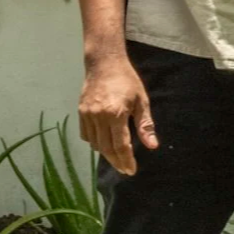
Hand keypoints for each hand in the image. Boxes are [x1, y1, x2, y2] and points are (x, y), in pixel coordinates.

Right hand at [78, 56, 157, 175]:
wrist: (104, 63)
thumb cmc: (127, 80)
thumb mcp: (141, 100)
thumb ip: (145, 124)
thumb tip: (152, 146)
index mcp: (116, 113)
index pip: (121, 145)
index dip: (126, 160)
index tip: (131, 170)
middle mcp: (99, 116)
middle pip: (107, 148)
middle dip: (117, 162)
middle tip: (125, 169)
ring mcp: (88, 115)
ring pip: (95, 144)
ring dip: (106, 153)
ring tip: (117, 157)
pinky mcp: (81, 112)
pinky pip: (86, 135)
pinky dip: (95, 142)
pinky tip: (104, 143)